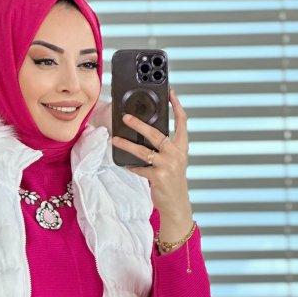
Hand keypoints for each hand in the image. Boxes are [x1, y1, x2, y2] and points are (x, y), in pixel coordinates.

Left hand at [110, 86, 192, 231]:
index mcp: (182, 147)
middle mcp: (176, 154)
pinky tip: (123, 163)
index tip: (170, 93)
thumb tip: (146, 133)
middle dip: (139, 124)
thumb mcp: (174, 161)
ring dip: (127, 145)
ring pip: (143, 151)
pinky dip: (130, 166)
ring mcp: (167, 166)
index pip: (182, 122)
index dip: (177, 106)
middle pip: (156, 134)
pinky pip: (139, 168)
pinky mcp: (158, 177)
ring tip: (115, 140)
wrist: (176, 204)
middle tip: (126, 118)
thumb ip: (165, 147)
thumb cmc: (173, 180)